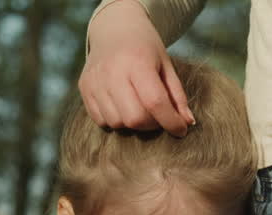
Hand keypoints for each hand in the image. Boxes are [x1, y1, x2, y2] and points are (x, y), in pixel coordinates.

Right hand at [79, 0, 193, 134]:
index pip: (155, 102)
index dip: (171, 121)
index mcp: (137, 62)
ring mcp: (95, 81)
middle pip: (134, 118)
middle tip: (158, 117)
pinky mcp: (84, 88)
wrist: (114, 28)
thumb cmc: (146, 49)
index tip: (181, 129)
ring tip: (141, 109)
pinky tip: (123, 106)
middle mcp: (112, 72)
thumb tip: (187, 123)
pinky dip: (116, 120)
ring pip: (117, 123)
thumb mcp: (167, 66)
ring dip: (133, 124)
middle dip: (151, 125)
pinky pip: (101, 120)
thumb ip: (177, 96)